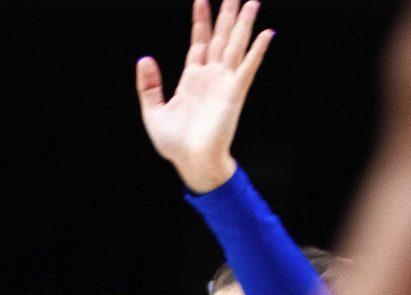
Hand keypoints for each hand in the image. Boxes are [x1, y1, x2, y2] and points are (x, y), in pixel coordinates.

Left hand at [136, 0, 273, 194]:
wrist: (191, 162)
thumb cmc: (175, 144)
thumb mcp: (153, 112)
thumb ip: (149, 85)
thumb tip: (144, 59)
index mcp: (192, 79)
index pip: (199, 42)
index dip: (200, 20)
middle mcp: (210, 77)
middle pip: (219, 38)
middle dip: (226, 15)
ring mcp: (224, 83)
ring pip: (235, 46)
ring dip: (243, 24)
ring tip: (251, 2)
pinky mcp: (234, 93)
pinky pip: (247, 68)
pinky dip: (257, 51)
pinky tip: (266, 34)